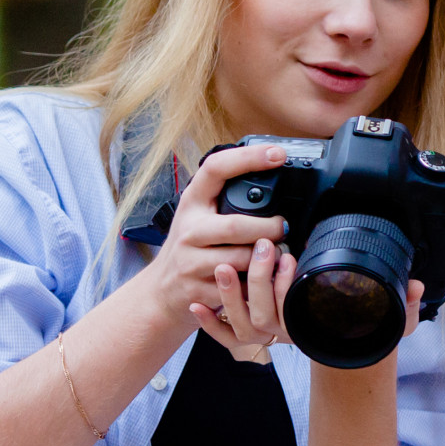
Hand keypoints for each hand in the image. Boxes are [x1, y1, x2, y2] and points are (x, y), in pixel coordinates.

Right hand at [147, 144, 293, 353]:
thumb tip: (272, 175)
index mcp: (192, 202)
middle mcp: (189, 230)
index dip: (248, 158)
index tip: (277, 154)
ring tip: (278, 254)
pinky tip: (263, 279)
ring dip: (266, 259)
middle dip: (268, 227)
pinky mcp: (198, 291)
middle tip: (283, 228)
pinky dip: (256, 285)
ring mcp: (190, 263)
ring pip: (241, 260)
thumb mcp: (200, 215)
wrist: (161, 290)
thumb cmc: (191, 247)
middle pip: (235, 226)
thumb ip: (226, 199)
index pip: (216, 169)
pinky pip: (239, 288)